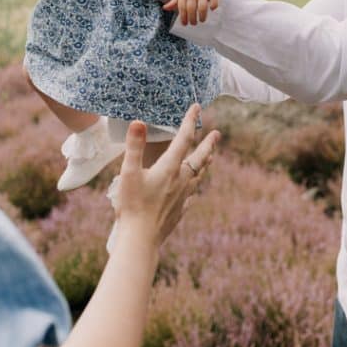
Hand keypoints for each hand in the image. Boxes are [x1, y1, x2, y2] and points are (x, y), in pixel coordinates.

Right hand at [116, 104, 218, 245]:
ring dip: (206, 164)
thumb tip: (138, 122)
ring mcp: (182, 197)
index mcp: (170, 169)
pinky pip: (191, 196)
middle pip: (199, 159)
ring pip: (199, 176)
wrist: (141, 240)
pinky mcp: (179, 211)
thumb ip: (134, 146)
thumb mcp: (129, 172)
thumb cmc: (132, 205)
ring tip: (211, 158)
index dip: (190, 121)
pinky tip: (192, 191)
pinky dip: (194, 187)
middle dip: (208, 144)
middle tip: (217, 134)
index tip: (196, 107)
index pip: (183, 139)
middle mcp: (181, 181)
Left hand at [164, 0, 218, 24]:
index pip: (181, 8)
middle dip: (192, 19)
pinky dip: (213, 5)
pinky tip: (212, 9)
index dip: (183, 17)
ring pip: (202, 7)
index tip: (185, 24)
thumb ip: (174, 1)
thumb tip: (164, 8)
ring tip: (202, 20)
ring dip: (202, 16)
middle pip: (191, 9)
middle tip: (193, 24)